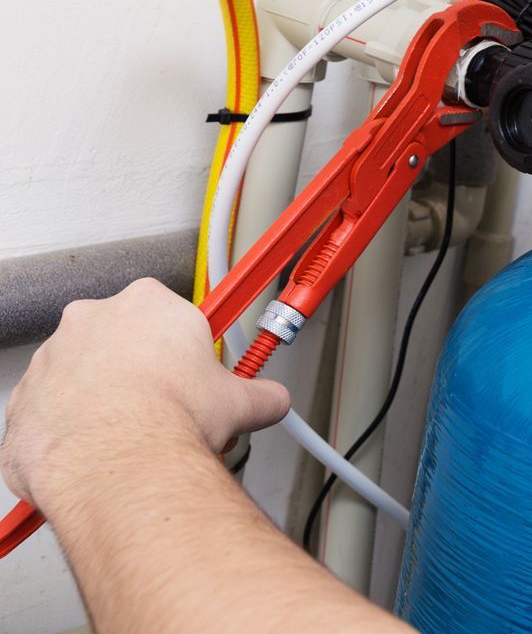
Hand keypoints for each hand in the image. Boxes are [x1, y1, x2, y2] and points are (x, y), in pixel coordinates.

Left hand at [0, 279, 289, 509]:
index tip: (193, 372)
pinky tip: (99, 450)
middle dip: (143, 371)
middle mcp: (93, 319)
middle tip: (168, 406)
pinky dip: (70, 429)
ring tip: (132, 435)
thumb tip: (272, 402)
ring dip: (103, 400)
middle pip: (123, 341)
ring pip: (83, 376)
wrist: (114, 462)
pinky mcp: (23, 399)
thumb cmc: (166, 419)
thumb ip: (261, 394)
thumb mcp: (240, 402)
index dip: (187, 350)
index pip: (172, 316)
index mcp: (148, 304)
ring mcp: (52, 357)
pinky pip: (50, 411)